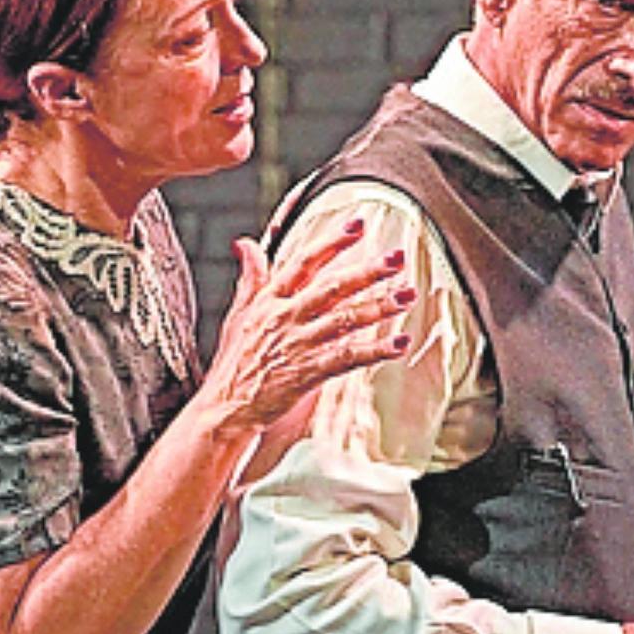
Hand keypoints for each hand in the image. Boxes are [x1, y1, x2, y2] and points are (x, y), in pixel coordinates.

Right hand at [202, 221, 413, 433]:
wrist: (226, 408)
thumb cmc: (235, 362)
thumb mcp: (239, 313)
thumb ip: (250, 276)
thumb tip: (246, 243)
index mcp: (269, 300)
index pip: (303, 262)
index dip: (332, 243)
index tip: (358, 225)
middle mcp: (285, 318)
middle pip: (332, 287)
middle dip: (367, 271)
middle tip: (397, 258)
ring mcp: (297, 345)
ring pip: (345, 320)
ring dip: (379, 307)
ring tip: (407, 296)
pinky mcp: (308, 373)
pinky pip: (347, 358)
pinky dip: (375, 351)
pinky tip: (399, 344)